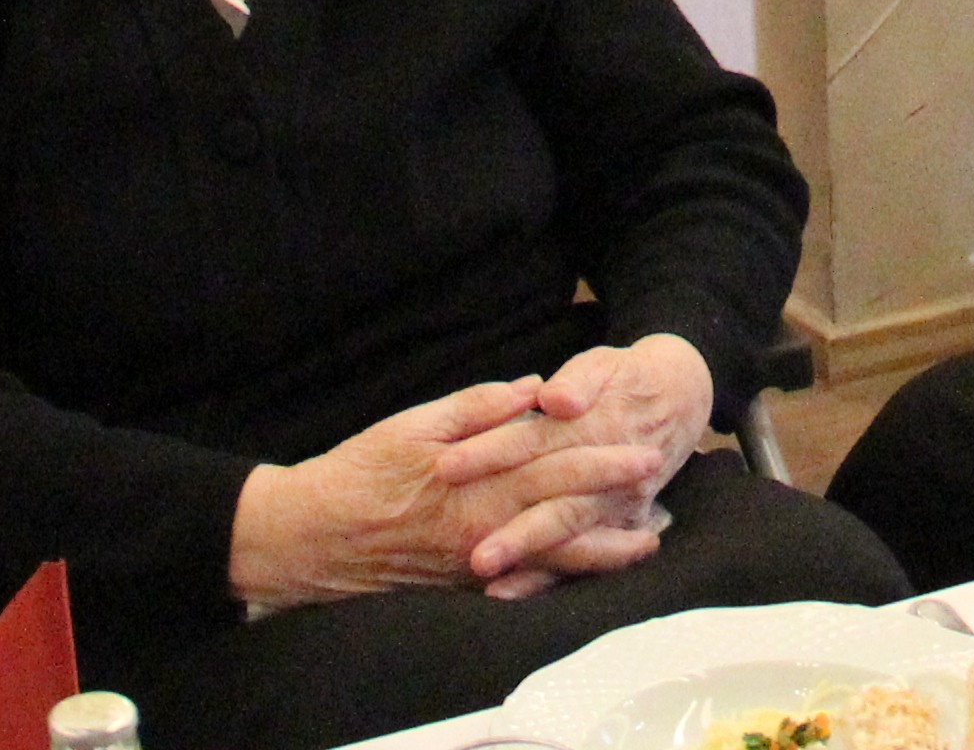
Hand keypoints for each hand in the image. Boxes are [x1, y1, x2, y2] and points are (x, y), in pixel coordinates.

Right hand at [226, 377, 656, 609]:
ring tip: (645, 544)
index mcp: (478, 482)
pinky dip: (559, 577)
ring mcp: (476, 561)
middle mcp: (485, 527)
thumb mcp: (415, 424)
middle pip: (564, 511)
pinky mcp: (464, 583)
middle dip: (615, 500)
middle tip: (658, 488)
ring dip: (601, 550)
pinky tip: (587, 571)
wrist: (315, 536)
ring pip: (552, 558)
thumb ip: (477, 407)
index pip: (554, 468)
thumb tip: (532, 389)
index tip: (644, 450)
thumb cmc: (361, 471)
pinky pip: (523, 584)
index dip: (602, 460)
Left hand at [440, 335, 717, 598]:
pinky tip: (506, 594)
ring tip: (490, 585)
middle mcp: (610, 478)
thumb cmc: (626, 379)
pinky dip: (544, 580)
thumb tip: (556, 399)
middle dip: (517, 535)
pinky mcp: (616, 527)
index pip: (535, 444)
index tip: (446, 466)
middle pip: (558, 508)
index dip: (490, 454)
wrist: (677, 400)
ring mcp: (617, 508)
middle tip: (478, 557)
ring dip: (530, 565)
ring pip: (570, 542)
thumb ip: (578, 382)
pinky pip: (579, 561)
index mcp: (597, 430)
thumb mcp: (602, 365)